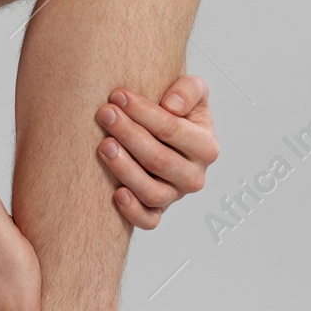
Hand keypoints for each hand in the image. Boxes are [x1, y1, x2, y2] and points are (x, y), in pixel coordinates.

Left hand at [95, 74, 219, 229]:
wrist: (164, 134)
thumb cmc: (176, 111)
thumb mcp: (192, 91)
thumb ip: (189, 89)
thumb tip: (172, 106)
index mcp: (206, 147)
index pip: (172, 130)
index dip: (143, 112)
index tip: (118, 96)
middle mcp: (194, 176)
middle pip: (159, 160)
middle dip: (129, 134)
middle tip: (105, 114)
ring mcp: (175, 196)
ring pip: (152, 192)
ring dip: (125, 169)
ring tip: (104, 145)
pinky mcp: (157, 211)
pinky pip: (148, 221)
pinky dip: (133, 211)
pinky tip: (116, 193)